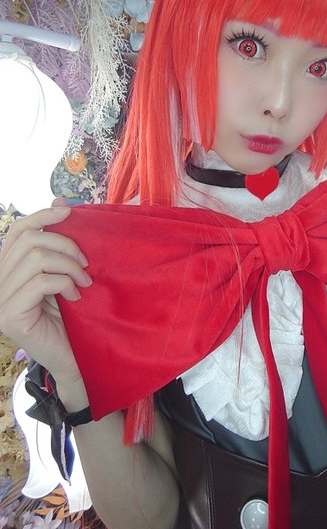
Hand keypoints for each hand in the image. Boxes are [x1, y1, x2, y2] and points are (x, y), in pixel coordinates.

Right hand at [0, 198, 91, 383]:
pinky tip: (75, 296)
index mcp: (9, 269)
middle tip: (85, 265)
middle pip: (29, 241)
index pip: (18, 230)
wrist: (75, 357)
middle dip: (64, 246)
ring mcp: (0, 301)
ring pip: (35, 259)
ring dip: (68, 266)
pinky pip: (40, 282)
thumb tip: (60, 201)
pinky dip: (64, 283)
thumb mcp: (65, 272)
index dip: (43, 216)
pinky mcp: (10, 316)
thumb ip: (58, 243)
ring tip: (83, 281)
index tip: (69, 211)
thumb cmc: (71, 316)